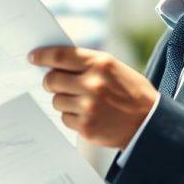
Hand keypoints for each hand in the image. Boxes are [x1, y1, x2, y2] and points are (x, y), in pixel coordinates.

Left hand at [29, 46, 158, 148]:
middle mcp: (93, 84)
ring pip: (57, 101)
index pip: (60, 56)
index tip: (33, 57)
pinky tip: (89, 115)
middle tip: (55, 83)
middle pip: (52, 80)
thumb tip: (56, 63)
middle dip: (51, 81)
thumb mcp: (114, 69)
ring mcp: (88, 107)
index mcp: (100, 64)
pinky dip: (72, 117)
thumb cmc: (131, 92)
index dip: (43, 56)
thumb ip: (87, 64)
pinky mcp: (86, 127)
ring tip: (83, 102)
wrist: (151, 124)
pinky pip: (65, 118)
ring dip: (64, 100)